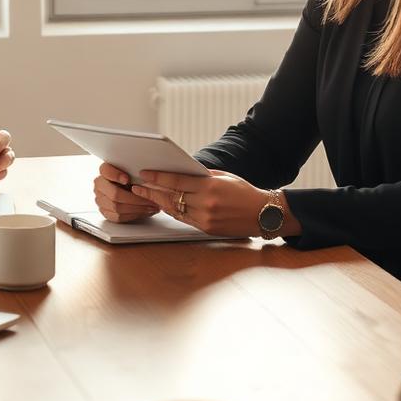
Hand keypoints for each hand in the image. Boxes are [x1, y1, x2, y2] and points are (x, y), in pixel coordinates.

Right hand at [93, 162, 159, 223]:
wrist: (131, 191)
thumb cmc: (134, 179)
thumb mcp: (135, 172)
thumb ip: (135, 172)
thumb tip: (147, 175)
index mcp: (104, 171)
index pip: (106, 171)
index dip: (116, 175)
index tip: (127, 179)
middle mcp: (99, 185)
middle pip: (114, 194)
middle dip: (135, 198)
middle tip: (149, 198)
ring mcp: (100, 200)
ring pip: (117, 207)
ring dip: (137, 208)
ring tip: (151, 206)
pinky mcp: (105, 212)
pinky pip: (118, 217)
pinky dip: (133, 215)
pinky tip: (144, 211)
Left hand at [130, 169, 285, 237]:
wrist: (264, 214)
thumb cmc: (245, 192)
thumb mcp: (225, 177)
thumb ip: (202, 176)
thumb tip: (182, 172)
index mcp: (210, 187)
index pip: (177, 181)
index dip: (158, 178)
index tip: (144, 174)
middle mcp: (206, 204)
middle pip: (172, 196)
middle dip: (152, 191)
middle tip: (137, 186)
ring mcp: (206, 218)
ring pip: (175, 209)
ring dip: (159, 202)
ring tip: (146, 195)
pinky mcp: (207, 229)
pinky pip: (184, 219)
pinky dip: (173, 211)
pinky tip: (164, 206)